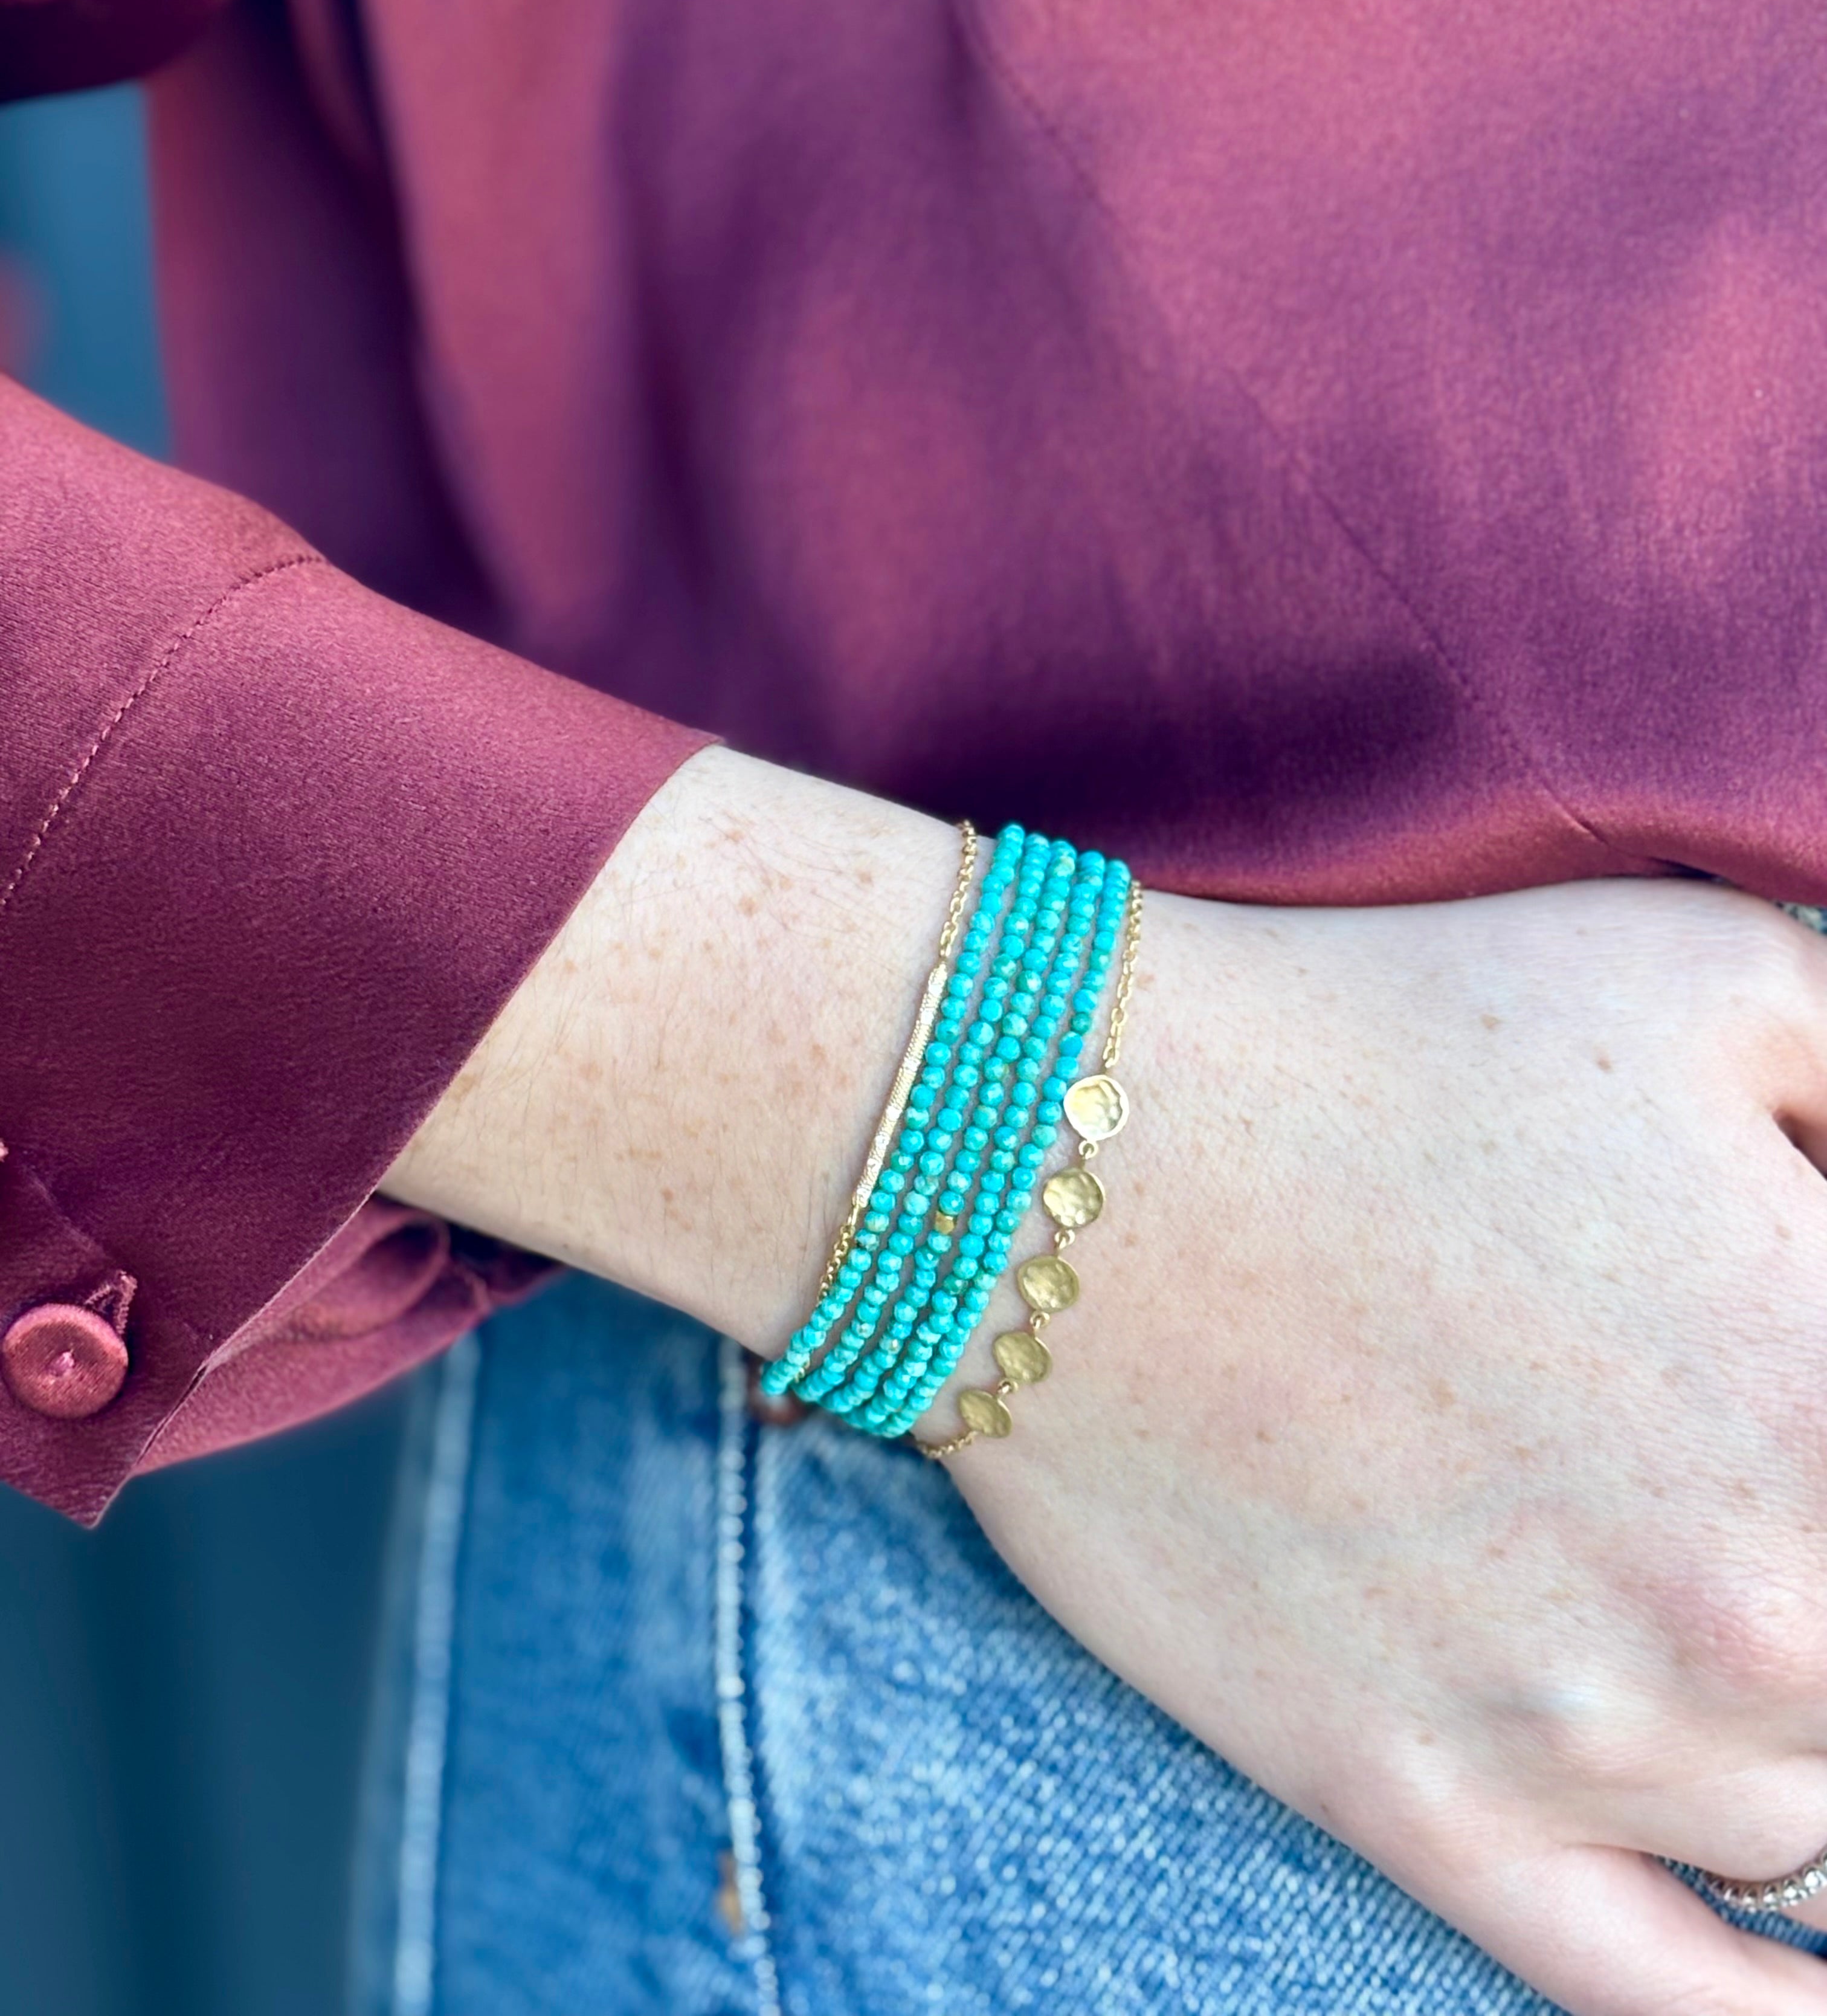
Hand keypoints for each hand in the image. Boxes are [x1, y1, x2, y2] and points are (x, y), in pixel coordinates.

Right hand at [940, 878, 1826, 2014]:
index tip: (1795, 1372)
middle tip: (1712, 1478)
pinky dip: (1771, 2010)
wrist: (1066, 1157)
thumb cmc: (1390, 1033)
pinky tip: (1807, 1985)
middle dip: (1814, 1561)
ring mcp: (1591, 1743)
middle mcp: (1760, 1612)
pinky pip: (1672, 1997)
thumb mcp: (1715, 974)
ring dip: (1798, 1721)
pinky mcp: (1424, 1810)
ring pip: (1822, 1829)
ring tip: (1698, 1603)